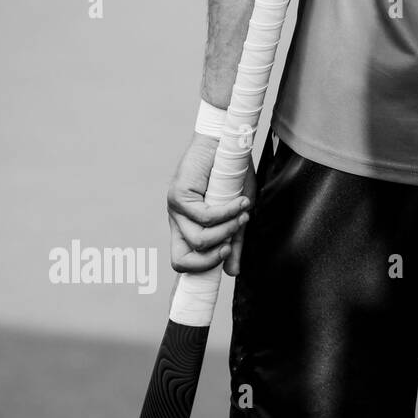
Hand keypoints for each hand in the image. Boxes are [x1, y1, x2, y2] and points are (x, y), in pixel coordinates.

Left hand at [166, 134, 255, 276]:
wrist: (225, 145)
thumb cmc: (231, 178)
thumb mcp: (237, 217)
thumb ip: (233, 243)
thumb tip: (232, 272)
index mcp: (188, 229)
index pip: (183, 261)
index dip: (201, 270)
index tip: (227, 264)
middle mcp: (177, 222)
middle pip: (180, 261)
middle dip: (209, 261)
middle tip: (230, 248)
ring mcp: (174, 210)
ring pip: (199, 240)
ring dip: (227, 231)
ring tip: (243, 214)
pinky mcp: (178, 196)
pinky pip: (205, 218)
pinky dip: (227, 213)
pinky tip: (240, 202)